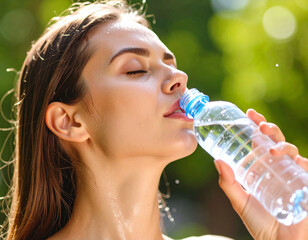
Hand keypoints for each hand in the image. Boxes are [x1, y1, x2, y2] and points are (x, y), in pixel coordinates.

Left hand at [214, 109, 307, 239]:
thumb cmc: (259, 222)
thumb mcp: (240, 200)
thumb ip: (228, 183)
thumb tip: (216, 160)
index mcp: (262, 167)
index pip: (260, 141)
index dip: (256, 125)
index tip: (249, 113)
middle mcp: (277, 167)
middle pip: (276, 141)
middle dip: (270, 129)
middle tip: (260, 124)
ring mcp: (292, 174)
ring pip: (292, 151)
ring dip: (283, 145)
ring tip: (272, 149)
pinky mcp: (304, 184)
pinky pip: (305, 168)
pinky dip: (300, 161)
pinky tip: (293, 160)